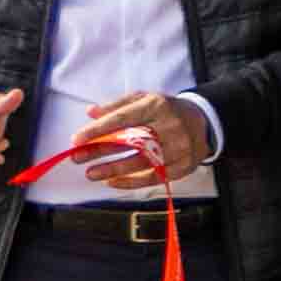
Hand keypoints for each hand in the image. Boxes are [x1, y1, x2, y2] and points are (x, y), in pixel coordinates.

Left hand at [80, 91, 208, 192]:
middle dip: (100, 151)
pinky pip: (154, 177)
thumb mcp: (144, 99)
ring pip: (141, 162)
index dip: (99, 130)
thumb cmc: (166, 110)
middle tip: (78, 158)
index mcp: (157, 105)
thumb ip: (117, 105)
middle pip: (131, 141)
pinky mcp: (183, 165)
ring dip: (113, 169)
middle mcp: (170, 126)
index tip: (77, 139)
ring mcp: (179, 147)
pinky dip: (131, 182)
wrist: (202, 122)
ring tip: (92, 173)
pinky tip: (113, 182)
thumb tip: (91, 112)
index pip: (123, 118)